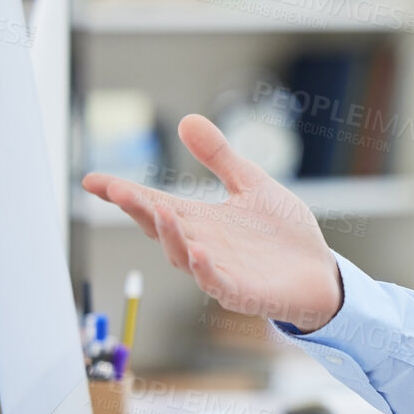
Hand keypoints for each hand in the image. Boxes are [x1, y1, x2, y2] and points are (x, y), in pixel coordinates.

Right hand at [80, 114, 343, 332]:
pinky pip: (218, 283)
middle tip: (119, 191)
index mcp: (202, 221)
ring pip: (183, 256)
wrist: (321, 274)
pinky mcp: (242, 293)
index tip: (92, 180)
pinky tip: (198, 254)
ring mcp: (220, 271)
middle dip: (140, 210)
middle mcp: (202, 245)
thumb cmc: (283, 234)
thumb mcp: (251, 185)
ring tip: (161, 213)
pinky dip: (205, 271)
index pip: (155, 204)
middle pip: (163, 228)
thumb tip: (187, 120)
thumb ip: (220, 157)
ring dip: (171, 236)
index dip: (124, 194)